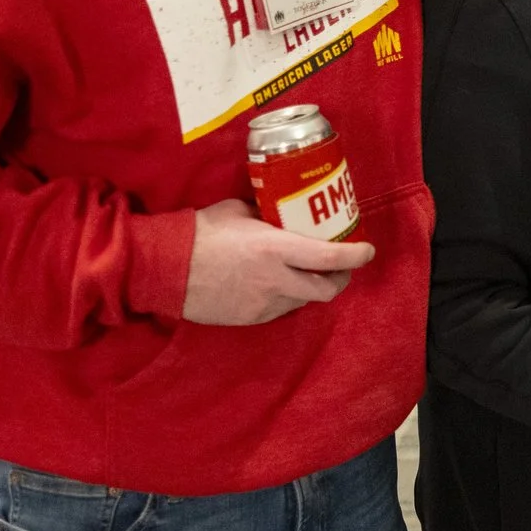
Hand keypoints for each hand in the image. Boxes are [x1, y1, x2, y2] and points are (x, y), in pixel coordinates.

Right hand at [181, 199, 374, 325]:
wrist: (163, 268)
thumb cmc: (199, 233)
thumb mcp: (239, 212)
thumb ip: (267, 215)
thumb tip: (286, 212)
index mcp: (275, 249)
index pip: (330, 257)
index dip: (356, 256)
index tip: (367, 250)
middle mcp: (275, 280)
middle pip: (327, 289)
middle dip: (341, 279)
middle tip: (342, 267)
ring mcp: (263, 303)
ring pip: (303, 301)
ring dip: (310, 288)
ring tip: (305, 271)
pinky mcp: (250, 318)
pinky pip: (279, 309)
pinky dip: (286, 297)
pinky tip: (276, 283)